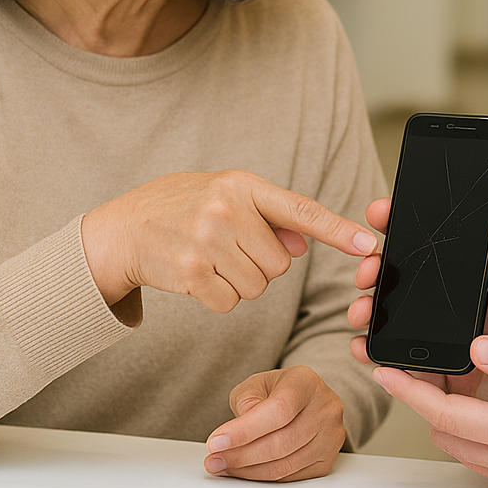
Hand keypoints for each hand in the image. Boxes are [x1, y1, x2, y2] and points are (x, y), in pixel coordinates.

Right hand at [82, 169, 376, 309]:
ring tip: (208, 258)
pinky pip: (230, 302)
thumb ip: (267, 217)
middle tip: (225, 247)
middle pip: (279, 263)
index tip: (368, 245)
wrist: (120, 229)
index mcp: (242, 185)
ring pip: (257, 285)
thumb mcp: (223, 196)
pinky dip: (217, 297)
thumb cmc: (177, 208)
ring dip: (238, 281)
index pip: (301, 210)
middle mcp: (227, 210)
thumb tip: (302, 246)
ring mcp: (208, 242)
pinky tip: (195, 275)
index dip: (337, 230)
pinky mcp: (192, 274)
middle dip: (259, 263)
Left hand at [203, 366, 344, 481]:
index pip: (278, 411)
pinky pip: (290, 477)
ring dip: (247, 471)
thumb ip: (246, 401)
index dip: (245, 431)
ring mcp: (330, 436)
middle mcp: (325, 409)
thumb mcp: (257, 384)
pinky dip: (262, 477)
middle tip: (213, 459)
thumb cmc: (279, 391)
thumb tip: (237, 432)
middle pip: (281, 443)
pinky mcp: (327, 460)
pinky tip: (243, 471)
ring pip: (284, 465)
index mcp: (306, 383)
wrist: (305, 400)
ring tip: (222, 466)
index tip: (216, 442)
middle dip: (240, 455)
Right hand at [346, 196, 487, 399]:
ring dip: (362, 307)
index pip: (416, 239)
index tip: (381, 211)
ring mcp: (412, 328)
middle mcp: (424, 296)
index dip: (395, 221)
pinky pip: (382, 354)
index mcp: (448, 271)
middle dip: (370, 266)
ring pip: (378, 311)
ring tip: (362, 310)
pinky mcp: (409, 362)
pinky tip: (362, 346)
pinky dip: (365, 349)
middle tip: (370, 267)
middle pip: (388, 272)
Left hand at [373, 334, 487, 487]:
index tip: (384, 369)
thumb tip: (478, 348)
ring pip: (462, 449)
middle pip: (447, 437)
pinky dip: (466, 432)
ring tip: (427, 379)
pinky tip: (467, 403)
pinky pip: (484, 457)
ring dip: (441, 418)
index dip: (412, 391)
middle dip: (419, 402)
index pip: (451, 416)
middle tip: (400, 366)